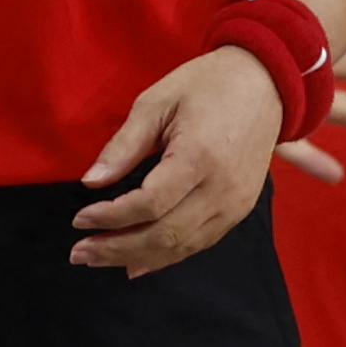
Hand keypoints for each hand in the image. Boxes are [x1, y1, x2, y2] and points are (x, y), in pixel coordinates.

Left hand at [75, 42, 283, 273]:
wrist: (266, 83)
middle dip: (116, 248)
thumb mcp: (158, 102)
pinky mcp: (240, 209)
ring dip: (136, 257)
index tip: (80, 219)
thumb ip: (124, 145)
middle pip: (163, 235)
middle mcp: (221, 189)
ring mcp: (235, 204)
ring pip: (181, 247)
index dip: (110, 217)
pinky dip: (166, 257)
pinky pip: (199, 243)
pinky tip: (137, 262)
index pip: (148, 204)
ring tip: (99, 258)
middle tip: (79, 252)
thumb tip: (91, 181)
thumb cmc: (208, 85)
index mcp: (199, 157)